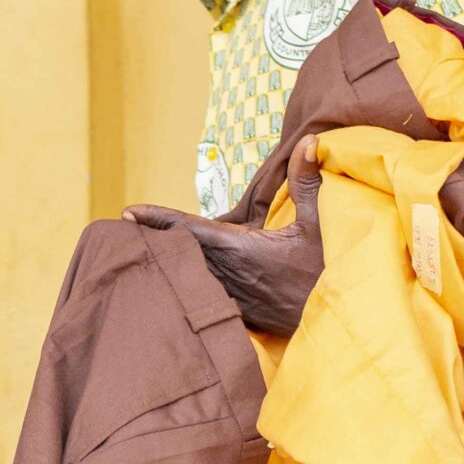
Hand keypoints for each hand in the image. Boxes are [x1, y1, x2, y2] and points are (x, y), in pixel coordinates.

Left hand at [124, 135, 324, 334]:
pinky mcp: (241, 313)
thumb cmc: (331, 271)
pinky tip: (173, 283)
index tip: (127, 212)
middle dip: (152, 240)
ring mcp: (233, 297)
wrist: (342, 321)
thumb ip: (308, 182)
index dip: (157, 219)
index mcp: (242, 249)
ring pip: (189, 276)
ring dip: (167, 264)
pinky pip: (206, 294)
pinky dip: (187, 284)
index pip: (189, 229)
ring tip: (139, 252)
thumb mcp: (322, 223)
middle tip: (122, 230)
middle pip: (180, 253)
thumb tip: (310, 141)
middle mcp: (229, 274)